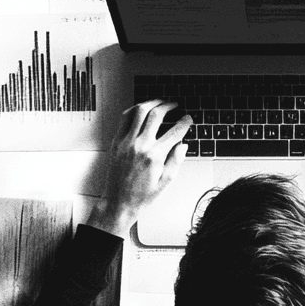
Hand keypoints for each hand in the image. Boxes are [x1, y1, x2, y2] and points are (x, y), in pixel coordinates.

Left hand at [86, 101, 191, 237]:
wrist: (118, 203)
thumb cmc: (142, 196)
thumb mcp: (166, 182)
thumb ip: (176, 161)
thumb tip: (183, 144)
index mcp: (155, 156)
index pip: (175, 131)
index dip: (185, 122)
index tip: (188, 119)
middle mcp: (140, 145)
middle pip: (156, 114)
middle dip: (169, 106)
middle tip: (174, 105)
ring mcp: (126, 142)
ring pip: (139, 111)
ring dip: (151, 103)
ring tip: (159, 102)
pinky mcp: (116, 142)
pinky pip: (124, 119)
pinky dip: (134, 110)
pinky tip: (141, 110)